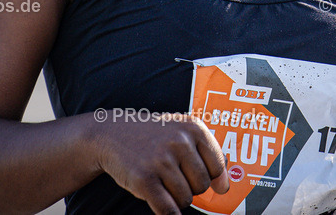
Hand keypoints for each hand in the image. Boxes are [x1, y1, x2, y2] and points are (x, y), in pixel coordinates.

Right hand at [94, 112, 228, 214]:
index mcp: (193, 128)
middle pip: (202, 186)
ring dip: (175, 197)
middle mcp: (179, 142)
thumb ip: (209, 156)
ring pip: (185, 199)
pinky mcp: (144, 179)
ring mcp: (161, 161)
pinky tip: (159, 201)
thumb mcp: (182, 134)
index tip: (192, 171)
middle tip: (172, 175)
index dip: (208, 175)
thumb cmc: (153, 138)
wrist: (111, 134)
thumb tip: (225, 188)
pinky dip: (168, 214)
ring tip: (161, 181)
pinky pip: (168, 210)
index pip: (218, 166)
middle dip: (189, 187)